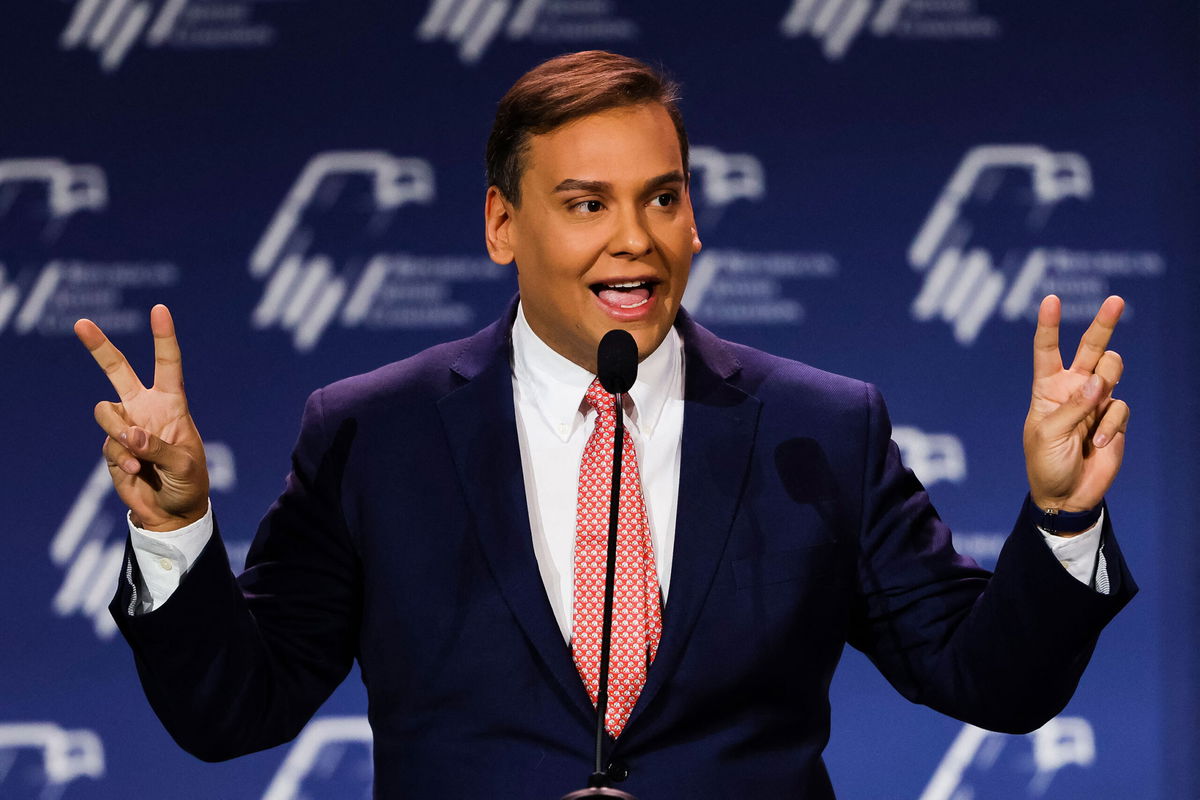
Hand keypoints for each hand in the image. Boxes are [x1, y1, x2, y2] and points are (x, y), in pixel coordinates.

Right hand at [75, 305, 208, 531]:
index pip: (168, 364)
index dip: (163, 337)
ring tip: (137, 455)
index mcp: (172, 404)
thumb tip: (130, 433)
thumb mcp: (185, 465)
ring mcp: (126, 427)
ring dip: (118, 431)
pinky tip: (135, 472)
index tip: (160, 309)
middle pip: (118, 371)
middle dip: (99, 347)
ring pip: (105, 412)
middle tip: (81, 323)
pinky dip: (122, 458)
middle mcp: (145, 408)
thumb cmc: (189, 483)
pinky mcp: (112, 448)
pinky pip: (109, 444)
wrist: (173, 511)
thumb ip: (159, 448)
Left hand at [1023, 295, 1128, 514]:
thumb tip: (1098, 383)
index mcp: (1046, 389)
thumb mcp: (1047, 435)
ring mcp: (1096, 402)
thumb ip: (1071, 408)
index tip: (1051, 299)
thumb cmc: (1046, 463)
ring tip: (1096, 402)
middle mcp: (1073, 389)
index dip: (1049, 325)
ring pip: (1112, 371)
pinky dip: (1110, 425)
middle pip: (1090, 349)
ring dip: (1106, 382)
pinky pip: (1120, 407)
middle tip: (1115, 300)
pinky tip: (1098, 445)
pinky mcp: (1114, 419)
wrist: (1067, 495)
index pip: (1047, 351)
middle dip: (1104, 323)